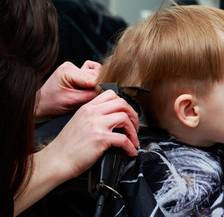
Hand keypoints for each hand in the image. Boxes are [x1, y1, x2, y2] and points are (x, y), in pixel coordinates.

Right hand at [14, 89, 138, 215]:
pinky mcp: (100, 138)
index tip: (127, 114)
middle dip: (133, 115)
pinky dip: (131, 146)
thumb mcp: (78, 122)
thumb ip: (93, 116)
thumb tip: (112, 119)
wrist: (56, 161)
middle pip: (121, 103)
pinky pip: (124, 139)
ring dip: (133, 131)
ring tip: (133, 140)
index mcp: (87, 108)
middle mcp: (92, 113)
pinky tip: (130, 151)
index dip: (124, 104)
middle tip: (135, 126)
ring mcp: (96, 125)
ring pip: (125, 118)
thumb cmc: (67, 147)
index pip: (110, 94)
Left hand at [35, 61, 101, 118]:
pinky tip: (88, 87)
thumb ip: (90, 95)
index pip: (92, 78)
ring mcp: (73, 67)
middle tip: (96, 98)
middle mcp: (70, 66)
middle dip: (97, 86)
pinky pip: (91, 71)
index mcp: (67, 71)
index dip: (100, 88)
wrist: (41, 105)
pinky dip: (93, 78)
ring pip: (95, 73)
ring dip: (95, 83)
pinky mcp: (76, 71)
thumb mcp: (72, 102)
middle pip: (95, 75)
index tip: (106, 97)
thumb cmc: (52, 104)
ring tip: (88, 93)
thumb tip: (105, 91)